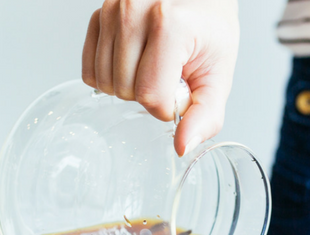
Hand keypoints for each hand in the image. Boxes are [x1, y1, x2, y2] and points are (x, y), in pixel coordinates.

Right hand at [82, 0, 238, 155]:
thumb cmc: (211, 30)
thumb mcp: (219, 75)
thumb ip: (206, 115)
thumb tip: (182, 146)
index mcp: (171, 24)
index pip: (151, 95)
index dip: (167, 107)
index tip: (181, 91)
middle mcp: (135, 11)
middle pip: (125, 89)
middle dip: (149, 95)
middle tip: (170, 74)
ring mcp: (112, 10)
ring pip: (105, 82)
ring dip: (130, 86)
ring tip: (153, 65)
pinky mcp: (97, 14)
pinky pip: (91, 69)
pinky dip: (111, 76)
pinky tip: (133, 63)